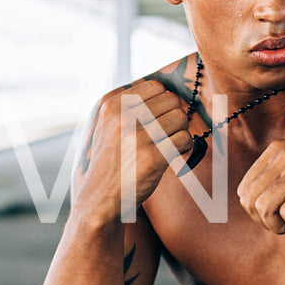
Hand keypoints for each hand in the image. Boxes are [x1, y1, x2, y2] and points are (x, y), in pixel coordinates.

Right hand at [78, 80, 193, 219]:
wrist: (100, 198)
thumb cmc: (110, 161)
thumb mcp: (107, 126)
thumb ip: (129, 105)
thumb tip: (164, 89)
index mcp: (112, 104)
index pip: (155, 86)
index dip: (163, 102)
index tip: (159, 118)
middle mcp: (123, 116)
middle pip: (171, 99)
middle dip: (174, 115)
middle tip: (167, 133)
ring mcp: (138, 136)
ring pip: (180, 117)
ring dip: (180, 131)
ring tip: (168, 144)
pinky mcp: (153, 156)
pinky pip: (184, 139)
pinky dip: (184, 147)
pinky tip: (172, 155)